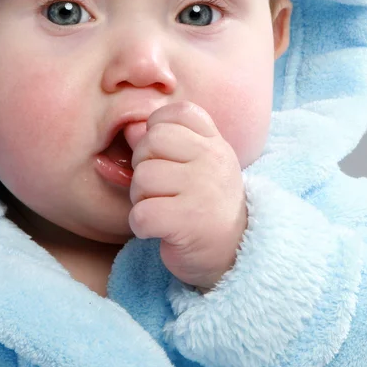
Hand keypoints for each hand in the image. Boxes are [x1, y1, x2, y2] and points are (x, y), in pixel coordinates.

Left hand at [125, 101, 247, 292]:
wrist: (235, 253)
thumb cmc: (205, 204)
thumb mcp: (193, 165)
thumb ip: (164, 142)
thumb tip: (131, 127)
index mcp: (214, 143)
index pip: (177, 113)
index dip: (158, 129)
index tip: (164, 155)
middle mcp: (213, 160)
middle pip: (152, 141)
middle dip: (143, 165)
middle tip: (158, 188)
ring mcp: (203, 190)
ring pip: (143, 177)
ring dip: (141, 198)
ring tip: (161, 208)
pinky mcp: (189, 222)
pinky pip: (142, 213)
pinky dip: (141, 225)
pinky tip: (157, 229)